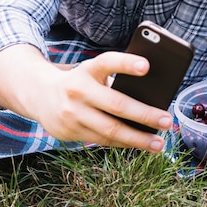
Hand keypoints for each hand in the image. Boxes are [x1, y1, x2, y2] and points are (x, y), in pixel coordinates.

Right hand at [0, 46, 173, 152]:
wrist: (39, 94)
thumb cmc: (80, 80)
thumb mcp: (93, 71)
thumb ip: (115, 79)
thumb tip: (151, 97)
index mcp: (88, 69)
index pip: (109, 62)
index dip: (127, 63)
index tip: (147, 66)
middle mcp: (78, 90)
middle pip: (117, 105)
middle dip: (145, 115)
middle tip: (167, 121)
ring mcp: (73, 114)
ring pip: (111, 130)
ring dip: (138, 139)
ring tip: (159, 143)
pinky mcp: (70, 132)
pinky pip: (102, 141)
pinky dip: (123, 143)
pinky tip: (140, 144)